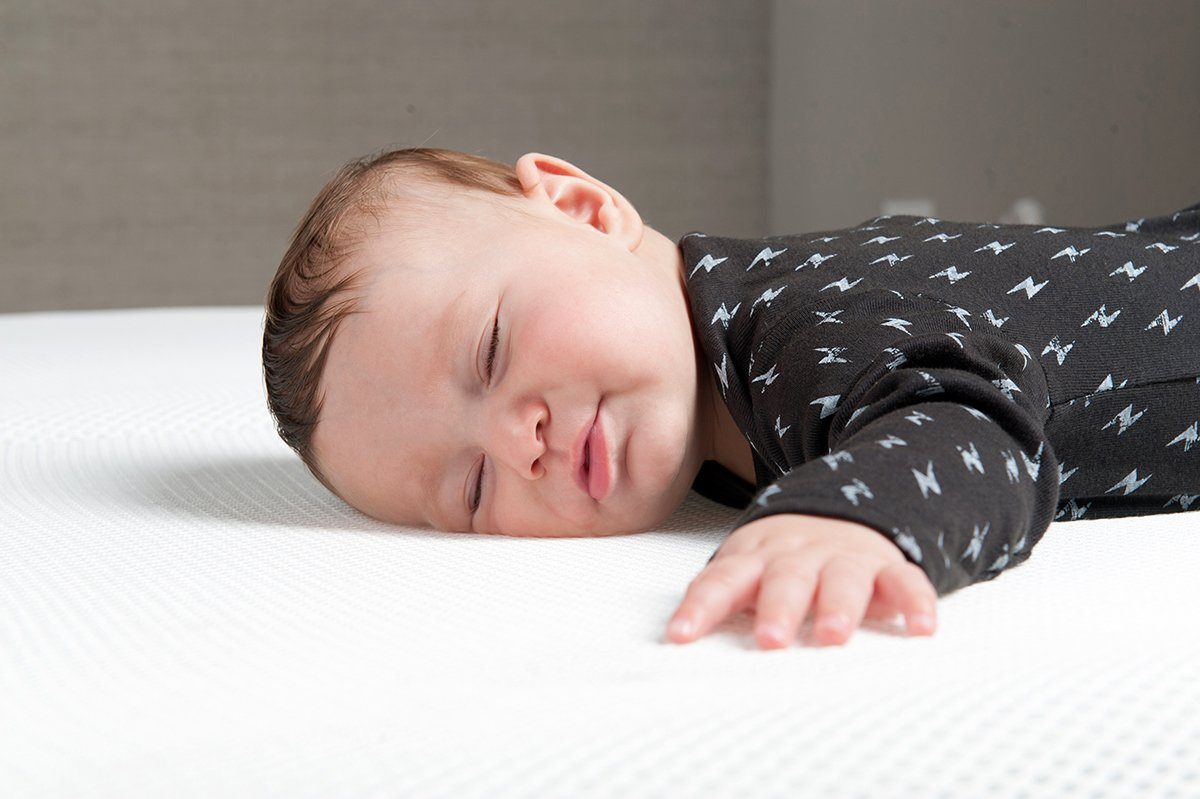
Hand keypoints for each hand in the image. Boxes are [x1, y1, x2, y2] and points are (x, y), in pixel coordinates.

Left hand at [667, 513, 938, 647]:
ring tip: (833, 636)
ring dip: (838, 606)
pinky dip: (916, 602)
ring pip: (842, 578)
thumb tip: (680, 643)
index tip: (681, 635)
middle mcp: (799, 556)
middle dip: (777, 608)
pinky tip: (921, 629)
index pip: (722, 580)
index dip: (701, 606)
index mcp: (756, 558)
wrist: (841, 507)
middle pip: (785, 579)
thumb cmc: (783, 559)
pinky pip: (906, 581)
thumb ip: (722, 600)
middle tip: (769, 639)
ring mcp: (845, 558)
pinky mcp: (887, 567)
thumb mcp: (747, 569)